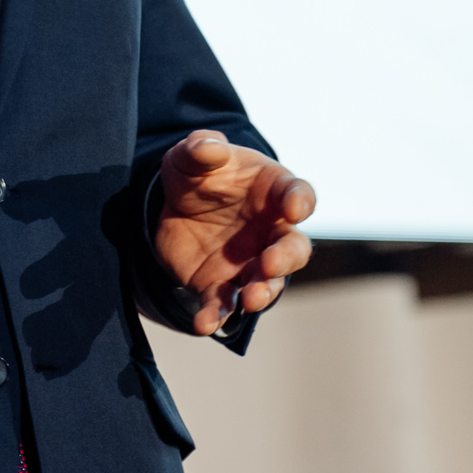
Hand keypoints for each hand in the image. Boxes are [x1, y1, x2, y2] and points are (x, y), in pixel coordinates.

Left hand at [153, 131, 314, 336]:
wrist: (171, 206)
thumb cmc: (198, 173)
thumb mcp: (191, 154)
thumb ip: (201, 148)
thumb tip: (210, 148)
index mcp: (273, 191)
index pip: (298, 194)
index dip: (300, 201)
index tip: (295, 208)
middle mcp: (269, 231)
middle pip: (293, 249)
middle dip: (286, 259)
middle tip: (270, 263)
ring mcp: (249, 262)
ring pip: (267, 283)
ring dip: (262, 294)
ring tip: (250, 300)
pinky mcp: (220, 285)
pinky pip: (224, 305)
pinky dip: (217, 317)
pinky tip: (204, 324)